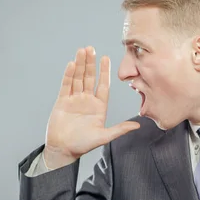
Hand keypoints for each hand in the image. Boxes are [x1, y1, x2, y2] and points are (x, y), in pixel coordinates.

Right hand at [43, 46, 140, 168]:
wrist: (64, 150)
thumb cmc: (83, 145)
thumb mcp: (104, 137)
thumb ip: (120, 129)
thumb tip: (137, 126)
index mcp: (99, 106)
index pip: (103, 85)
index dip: (104, 71)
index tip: (106, 58)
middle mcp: (87, 100)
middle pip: (89, 78)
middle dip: (91, 63)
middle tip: (91, 49)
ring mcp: (74, 99)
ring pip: (78, 78)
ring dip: (80, 65)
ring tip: (82, 51)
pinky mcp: (62, 101)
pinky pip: (66, 85)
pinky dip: (69, 75)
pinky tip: (72, 64)